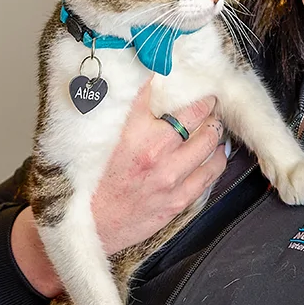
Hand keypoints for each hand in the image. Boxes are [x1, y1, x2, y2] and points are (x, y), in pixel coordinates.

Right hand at [12, 88, 227, 296]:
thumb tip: (142, 85)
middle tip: (208, 101)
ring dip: (214, 131)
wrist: (87, 227)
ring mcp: (169, 177)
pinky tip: (216, 153)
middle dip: (205, 106)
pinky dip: (217, 159)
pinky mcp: (178, 200)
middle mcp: (154, 151)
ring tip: (214, 125)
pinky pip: (210, 173)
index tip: (184, 78)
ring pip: (209, 143)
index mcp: (131, 131)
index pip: (158, 92)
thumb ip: (122, 113)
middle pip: (197, 116)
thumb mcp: (98, 139)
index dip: (175, 81)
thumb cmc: (88, 182)